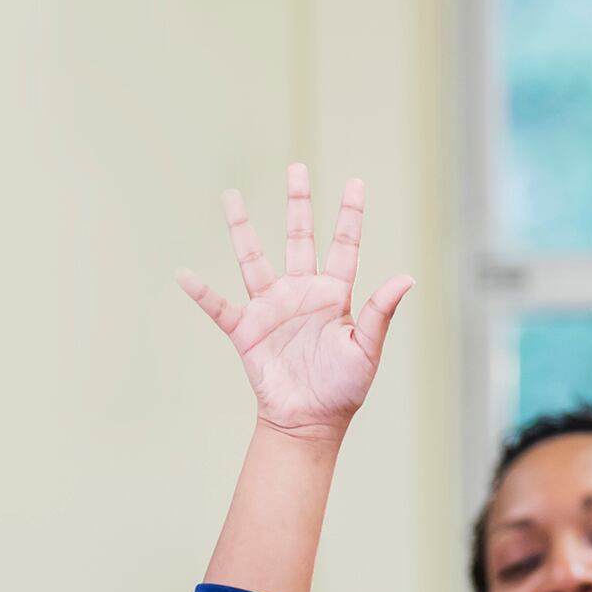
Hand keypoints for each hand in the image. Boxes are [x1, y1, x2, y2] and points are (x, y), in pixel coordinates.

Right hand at [179, 164, 415, 445]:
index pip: (344, 245)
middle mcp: (302, 293)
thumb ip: (381, 312)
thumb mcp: (367, 350)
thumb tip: (407, 278)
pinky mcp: (247, 331)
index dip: (349, 214)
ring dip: (242, 229)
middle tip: (297, 168)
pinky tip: (183, 275)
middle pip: (298, 238)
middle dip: (298, 203)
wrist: (309, 423)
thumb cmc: (343, 390)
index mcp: (335, 295)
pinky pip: (219, 307)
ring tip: (230, 197)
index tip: (355, 182)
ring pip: (254, 259)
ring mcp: (272, 309)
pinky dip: (201, 293)